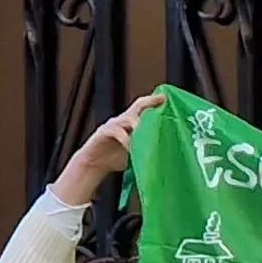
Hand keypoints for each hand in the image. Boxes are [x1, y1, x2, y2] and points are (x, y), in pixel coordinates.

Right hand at [51, 92, 166, 205]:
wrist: (93, 165)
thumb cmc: (116, 157)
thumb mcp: (136, 150)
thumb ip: (147, 145)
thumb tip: (168, 148)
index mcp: (130, 122)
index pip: (143, 107)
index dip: (153, 101)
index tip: (165, 98)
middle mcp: (122, 120)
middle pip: (137, 107)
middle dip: (149, 104)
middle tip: (162, 105)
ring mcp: (112, 125)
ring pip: (128, 118)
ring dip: (139, 124)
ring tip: (150, 132)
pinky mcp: (103, 132)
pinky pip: (117, 132)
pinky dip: (126, 140)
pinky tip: (132, 147)